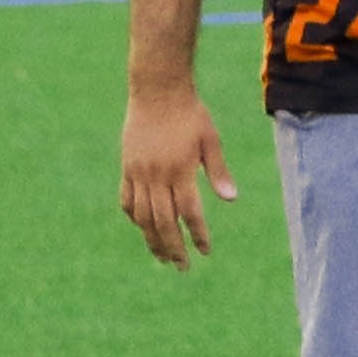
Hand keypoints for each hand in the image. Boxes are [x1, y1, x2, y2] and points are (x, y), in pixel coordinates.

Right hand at [119, 81, 226, 267]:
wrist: (157, 90)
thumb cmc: (190, 113)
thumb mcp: (210, 139)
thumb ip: (218, 171)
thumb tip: (230, 199)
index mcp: (180, 170)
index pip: (189, 213)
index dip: (198, 234)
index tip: (205, 251)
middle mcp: (156, 176)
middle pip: (163, 222)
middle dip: (173, 247)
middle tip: (183, 267)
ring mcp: (138, 173)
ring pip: (142, 217)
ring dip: (152, 239)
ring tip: (162, 257)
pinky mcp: (127, 168)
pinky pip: (127, 201)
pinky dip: (135, 218)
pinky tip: (144, 228)